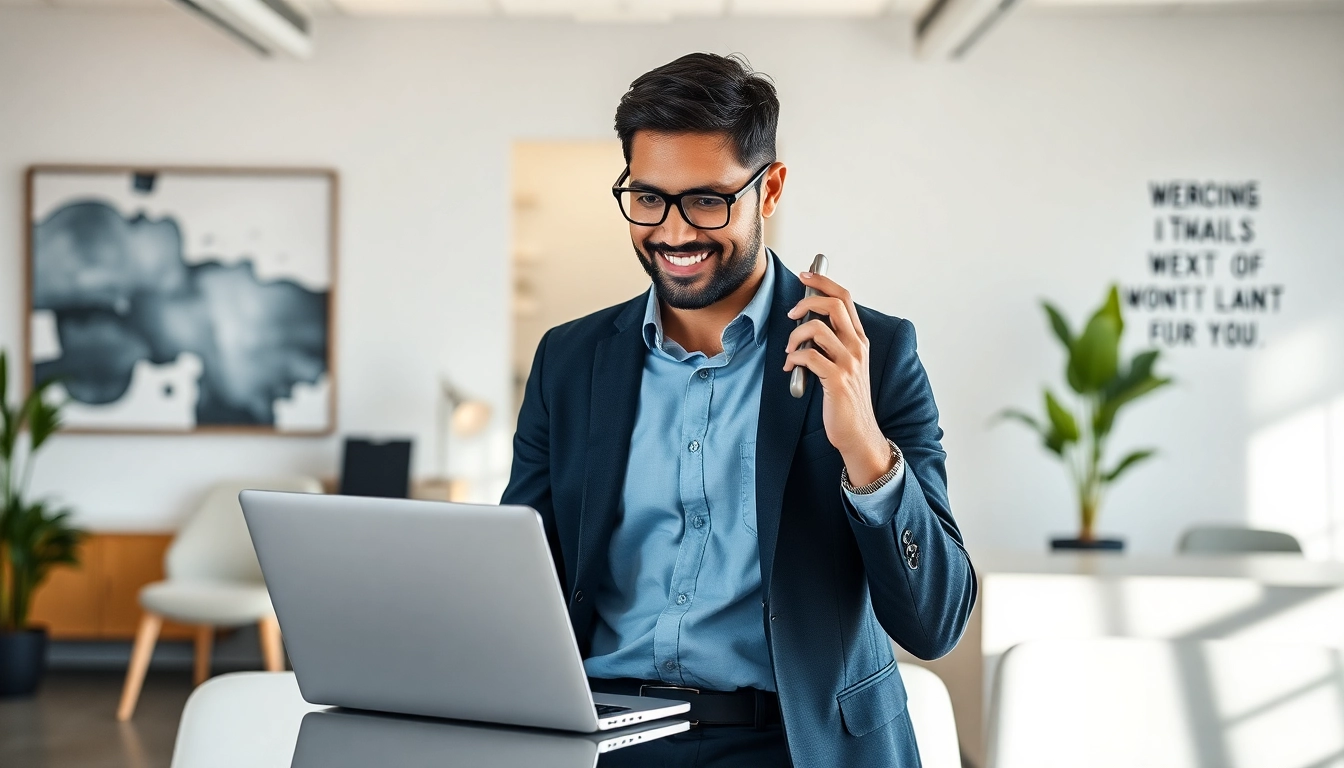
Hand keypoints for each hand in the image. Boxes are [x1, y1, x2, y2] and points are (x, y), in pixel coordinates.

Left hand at [784, 271, 892, 486]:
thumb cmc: (846, 399)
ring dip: (795, 336)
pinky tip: (790, 366)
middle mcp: (858, 347)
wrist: (858, 432)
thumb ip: (831, 344)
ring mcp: (849, 362)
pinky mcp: (836, 379)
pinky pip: (809, 356)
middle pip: (834, 304)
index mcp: (859, 340)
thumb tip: (805, 324)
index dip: (824, 282)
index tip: (805, 275)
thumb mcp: (844, 365)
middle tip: (791, 313)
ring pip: (817, 328)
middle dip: (807, 301)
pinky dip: (794, 357)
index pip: (845, 298)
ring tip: (789, 350)